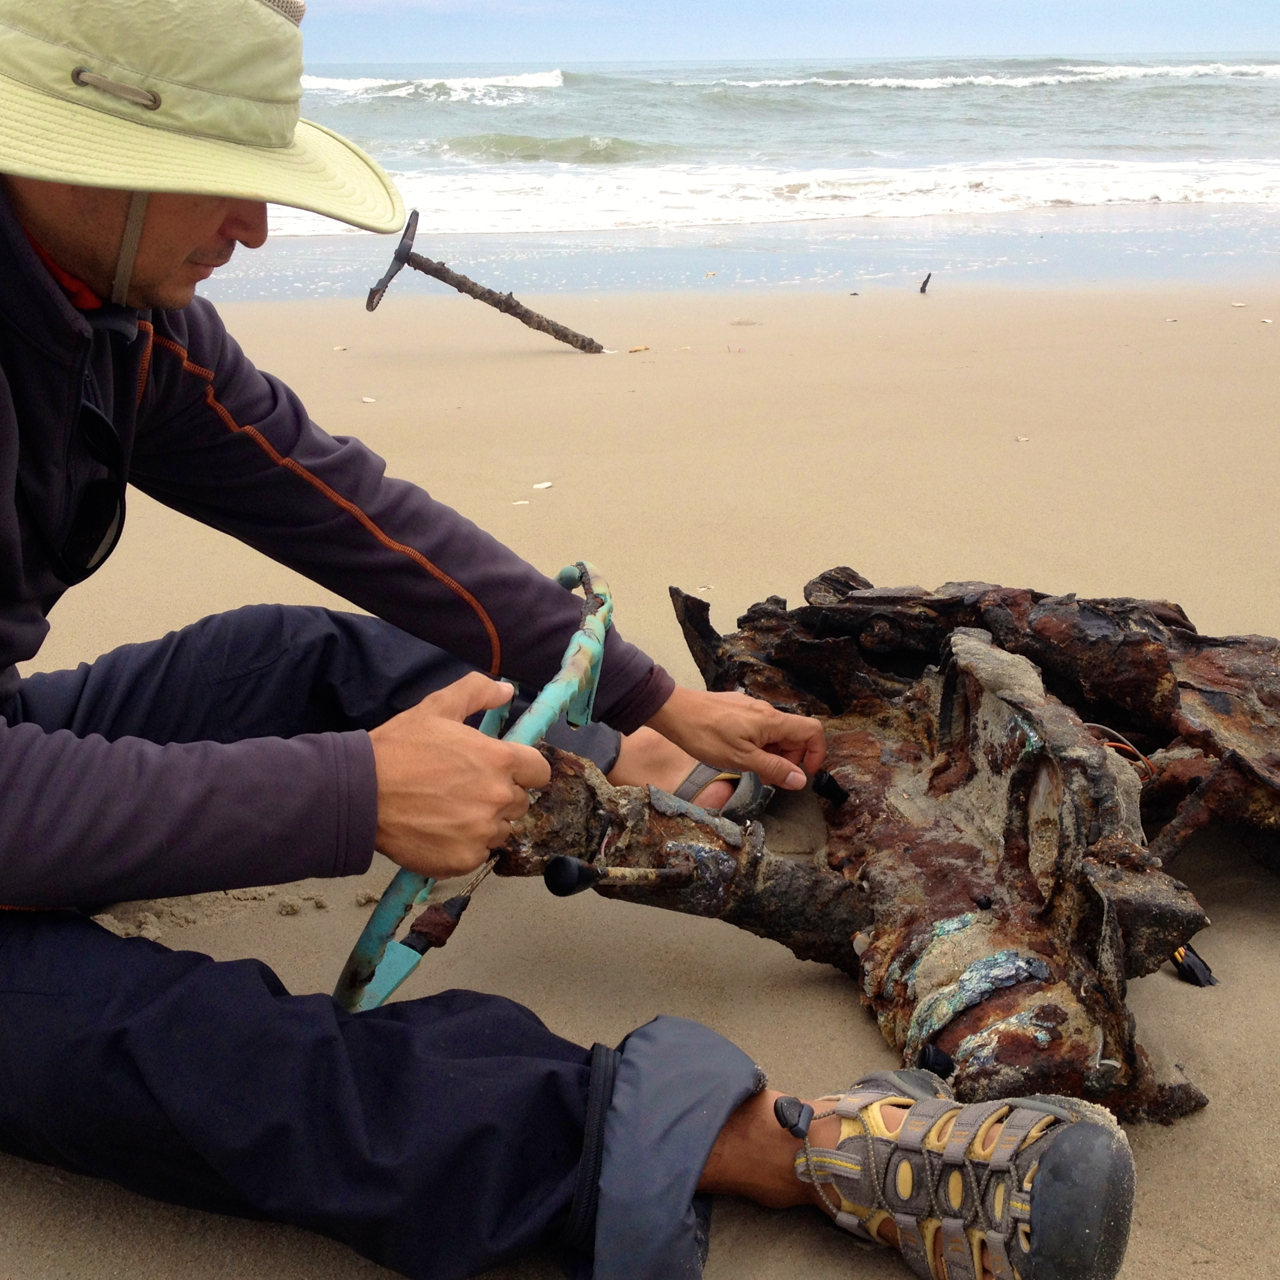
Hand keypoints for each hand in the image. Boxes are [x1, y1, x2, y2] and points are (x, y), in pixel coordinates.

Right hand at [368, 673, 550, 878]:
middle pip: (520, 803)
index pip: (539, 772)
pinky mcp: (464, 859)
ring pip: (500, 830)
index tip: (504, 771)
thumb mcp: (437, 707)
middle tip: (463, 789)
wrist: (360, 792)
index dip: (523, 770)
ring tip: (448, 810)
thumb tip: (506, 690)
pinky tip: (439, 831)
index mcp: (500, 760)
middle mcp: (498, 798)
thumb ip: (477, 692)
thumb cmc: (398, 748)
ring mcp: (482, 832)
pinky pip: (478, 854)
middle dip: (499, 796)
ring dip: (483, 823)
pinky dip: (464, 846)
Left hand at [645, 686, 825, 790]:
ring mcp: (751, 708)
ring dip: (771, 754)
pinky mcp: (738, 709)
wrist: (673, 710)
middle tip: (768, 778)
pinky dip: (757, 745)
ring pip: (775, 733)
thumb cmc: (705, 734)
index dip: (817, 753)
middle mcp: (766, 711)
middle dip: (788, 759)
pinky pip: (759, 728)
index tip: (804, 774)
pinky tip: (737, 754)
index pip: (813, 731)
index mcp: (772, 721)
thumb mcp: (741, 759)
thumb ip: (773, 769)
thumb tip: (801, 779)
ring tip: (750, 769)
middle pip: (794, 735)